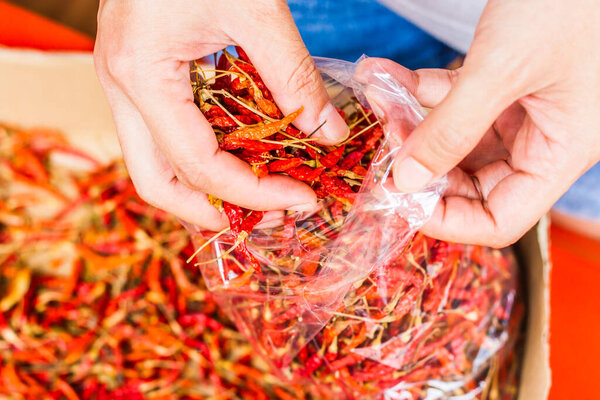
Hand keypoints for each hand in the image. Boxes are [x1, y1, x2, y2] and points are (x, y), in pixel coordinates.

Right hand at [94, 0, 347, 229]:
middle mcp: (123, 87)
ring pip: (158, 164)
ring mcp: (129, 82)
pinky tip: (244, 157)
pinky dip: (205, 156)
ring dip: (207, 190)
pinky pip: (168, 135)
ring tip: (260, 196)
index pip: (198, 164)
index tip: (302, 199)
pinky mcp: (145, 74)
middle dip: (212, 212)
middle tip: (269, 219)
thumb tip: (330, 134)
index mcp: (141, 74)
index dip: (254, 192)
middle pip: (157, 182)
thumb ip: (295, 78)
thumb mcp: (256, 11)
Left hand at [358, 0, 599, 246]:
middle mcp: (543, 139)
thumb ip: (452, 129)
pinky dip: (421, 90)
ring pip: (457, 140)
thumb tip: (406, 182)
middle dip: (423, 165)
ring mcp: (524, 111)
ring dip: (414, 122)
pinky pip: (456, 102)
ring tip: (381, 94)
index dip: (449, 219)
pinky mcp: (506, 83)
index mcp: (561, 151)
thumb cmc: (569, 0)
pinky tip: (388, 72)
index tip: (400, 199)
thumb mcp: (504, 67)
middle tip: (386, 143)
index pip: (501, 219)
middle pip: (472, 182)